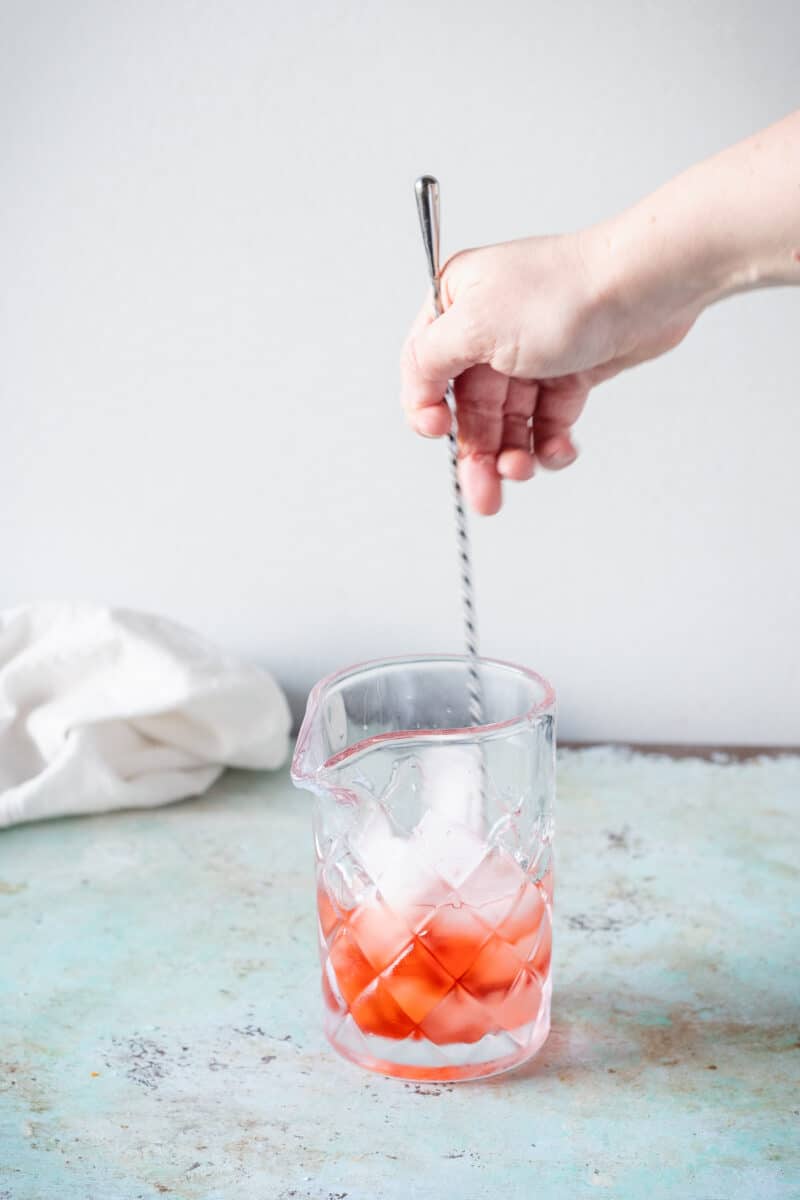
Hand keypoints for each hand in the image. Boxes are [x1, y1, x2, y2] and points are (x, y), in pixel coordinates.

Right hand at [400, 229, 698, 514]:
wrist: (643, 290)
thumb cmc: (566, 291)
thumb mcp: (474, 324)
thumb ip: (429, 360)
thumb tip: (415, 393)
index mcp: (456, 306)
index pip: (424, 370)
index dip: (427, 409)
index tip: (440, 433)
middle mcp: (487, 330)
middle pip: (469, 410)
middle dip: (477, 454)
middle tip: (483, 494)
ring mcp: (529, 354)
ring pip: (508, 423)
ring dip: (513, 455)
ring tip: (523, 471)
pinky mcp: (567, 373)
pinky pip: (547, 422)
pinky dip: (550, 443)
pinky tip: (558, 450)